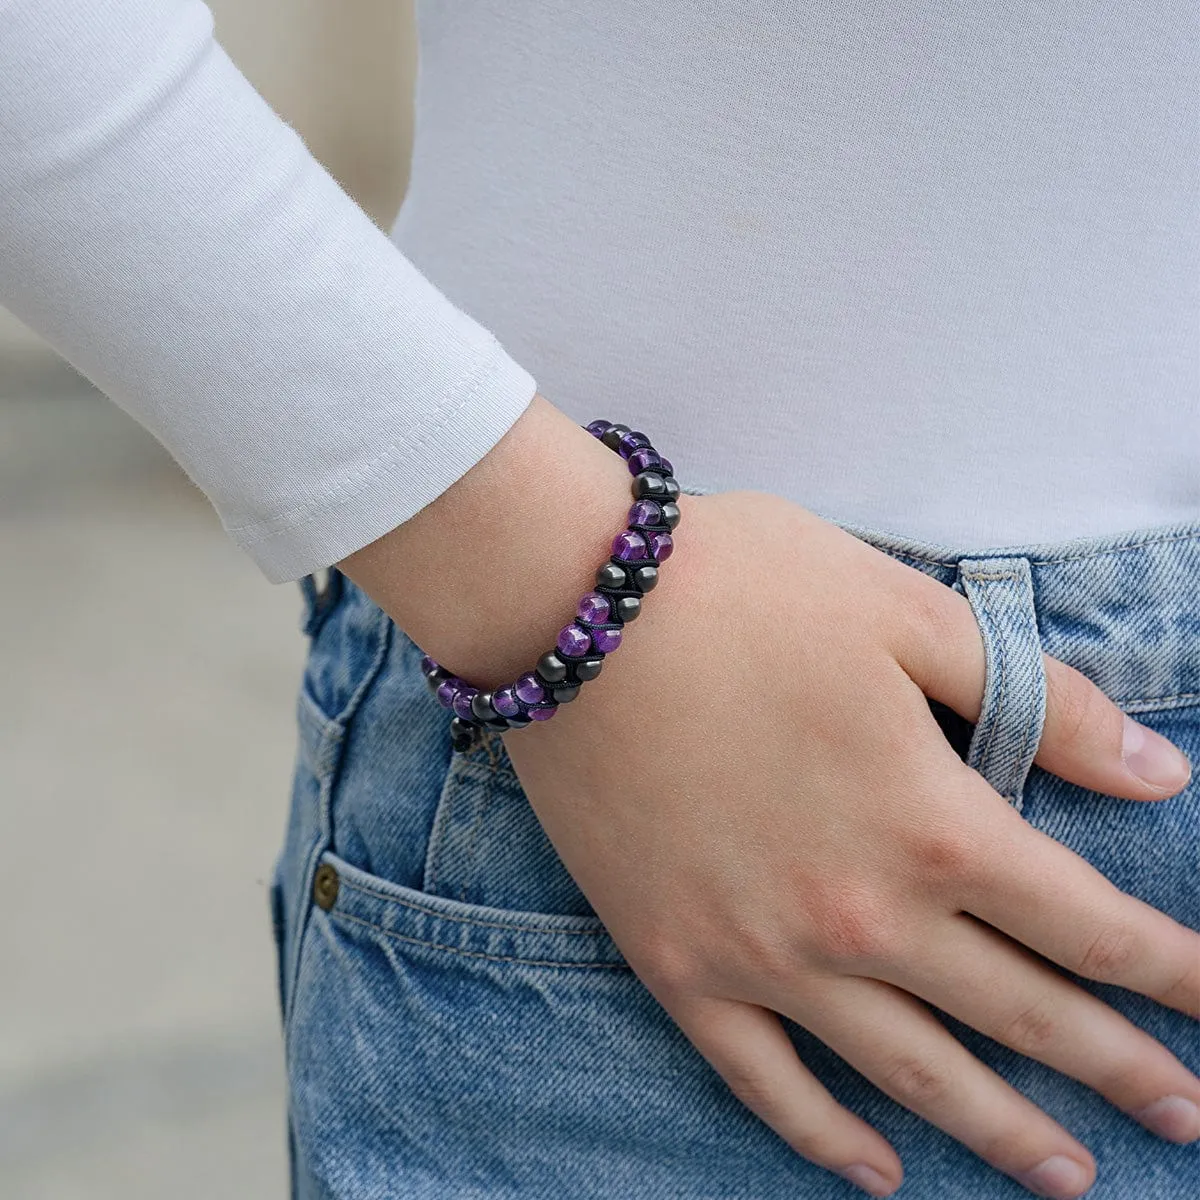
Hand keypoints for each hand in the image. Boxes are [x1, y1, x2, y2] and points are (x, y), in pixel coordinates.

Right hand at [499, 488, 1197, 1198]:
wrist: (573, 603)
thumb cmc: (745, 588)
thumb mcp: (909, 615)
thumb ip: (1043, 702)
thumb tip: (1159, 775)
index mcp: (930, 822)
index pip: (1088, 924)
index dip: (1174, 973)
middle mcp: (859, 915)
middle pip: (1020, 1015)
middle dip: (1118, 1067)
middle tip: (1188, 1121)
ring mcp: (761, 956)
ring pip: (908, 1074)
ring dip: (998, 1130)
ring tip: (1066, 1176)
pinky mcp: (675, 962)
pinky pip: (762, 1079)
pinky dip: (823, 1135)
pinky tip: (874, 1171)